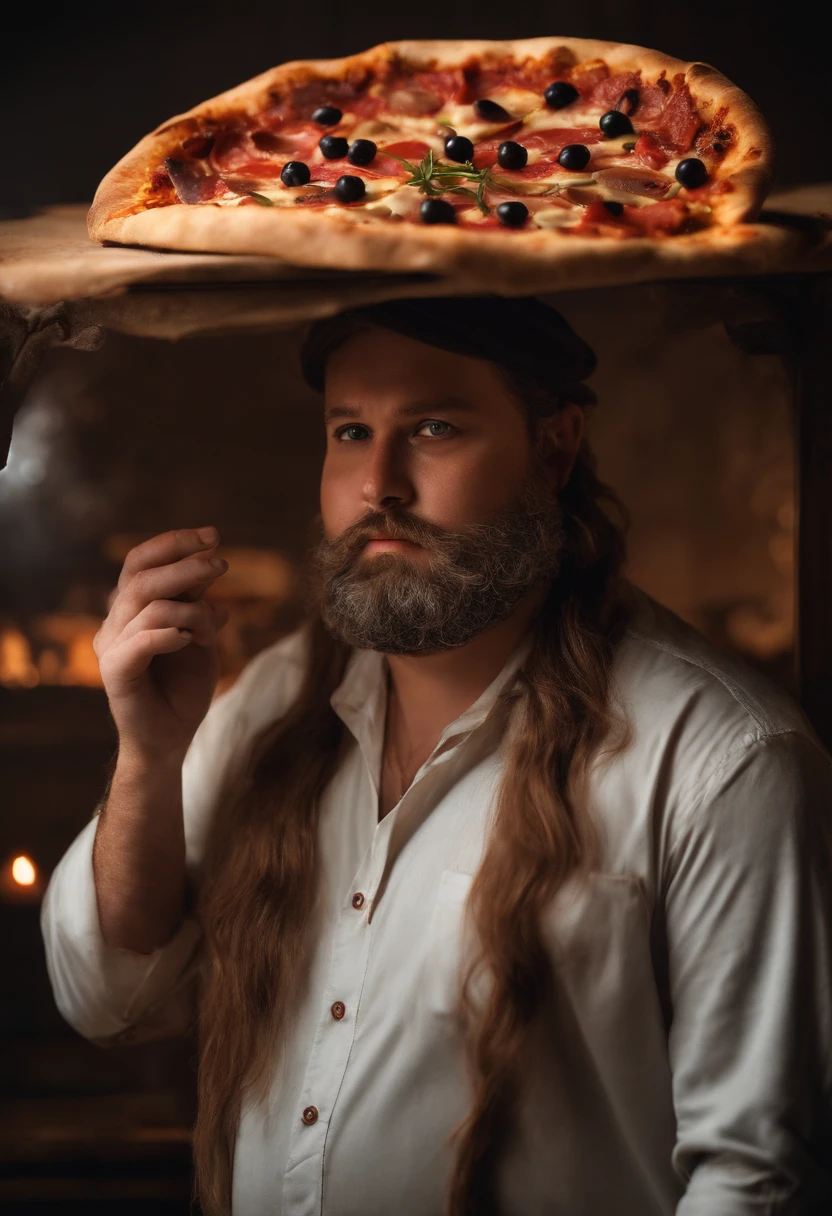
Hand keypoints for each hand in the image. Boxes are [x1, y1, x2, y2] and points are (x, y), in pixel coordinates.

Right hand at [94, 527, 230, 761]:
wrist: (172, 736)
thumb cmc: (185, 685)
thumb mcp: (201, 635)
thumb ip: (198, 602)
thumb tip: (210, 562)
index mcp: (132, 608)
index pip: (141, 561)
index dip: (174, 543)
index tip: (213, 536)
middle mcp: (116, 621)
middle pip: (141, 576)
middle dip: (185, 564)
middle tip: (222, 565)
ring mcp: (111, 645)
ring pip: (147, 604)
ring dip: (191, 609)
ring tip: (213, 628)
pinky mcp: (114, 671)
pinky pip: (142, 640)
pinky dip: (171, 633)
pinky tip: (191, 641)